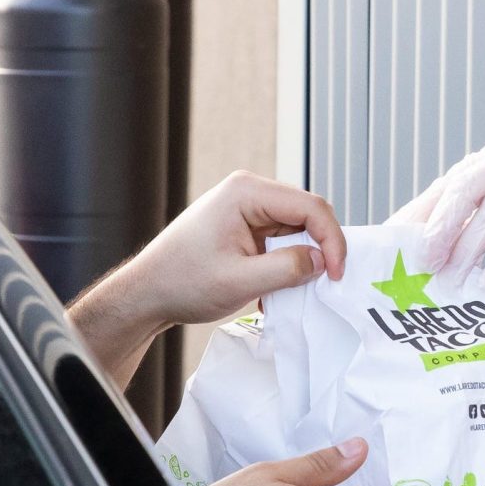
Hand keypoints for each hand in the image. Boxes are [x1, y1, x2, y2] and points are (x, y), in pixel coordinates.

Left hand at [71, 173, 345, 380]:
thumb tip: (324, 262)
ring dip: (303, 258)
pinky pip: (281, 240)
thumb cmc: (181, 282)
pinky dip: (287, 263)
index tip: (337, 274)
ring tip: (296, 289)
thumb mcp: (240, 281)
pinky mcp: (246, 226)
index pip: (311, 206)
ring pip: (297, 229)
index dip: (332, 240)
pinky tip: (276, 289)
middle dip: (320, 248)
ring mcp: (247, 208)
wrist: (147, 294)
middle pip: (307, 214)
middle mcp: (249, 192)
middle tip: (326, 283)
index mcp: (246, 192)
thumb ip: (288, 269)